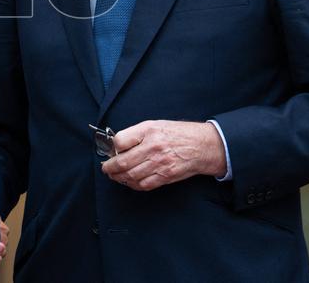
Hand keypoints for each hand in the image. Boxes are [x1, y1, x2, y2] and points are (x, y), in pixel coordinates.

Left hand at [100, 120, 225, 190]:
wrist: (202, 145)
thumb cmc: (178, 134)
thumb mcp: (155, 124)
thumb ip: (136, 134)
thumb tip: (118, 145)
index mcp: (148, 131)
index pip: (120, 141)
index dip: (112, 148)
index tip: (110, 151)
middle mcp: (153, 147)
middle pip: (122, 162)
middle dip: (110, 167)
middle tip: (106, 168)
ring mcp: (159, 163)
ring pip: (130, 176)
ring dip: (119, 177)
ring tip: (115, 175)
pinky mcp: (166, 176)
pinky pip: (143, 184)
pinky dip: (133, 185)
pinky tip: (129, 181)